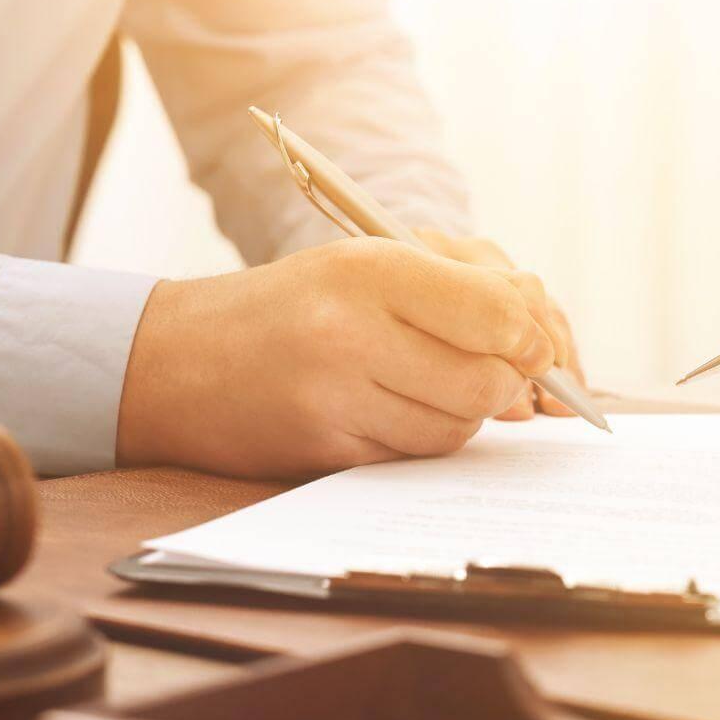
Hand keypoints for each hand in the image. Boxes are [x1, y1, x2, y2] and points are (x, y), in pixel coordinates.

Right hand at [116, 240, 562, 477]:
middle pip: (487, 380)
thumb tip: (543, 334)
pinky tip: (389, 410)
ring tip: (423, 383)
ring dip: (462, 413)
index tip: (534, 345)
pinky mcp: (326, 448)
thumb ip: (461, 287)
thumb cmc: (293, 305)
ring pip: (459, 425)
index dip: (531, 337)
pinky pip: (416, 455)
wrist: (177, 360)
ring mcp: (336, 396)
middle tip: (490, 370)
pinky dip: (422, 437)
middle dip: (504, 383)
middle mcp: (352, 331)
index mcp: (371, 268)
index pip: (497, 313)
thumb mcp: (367, 265)